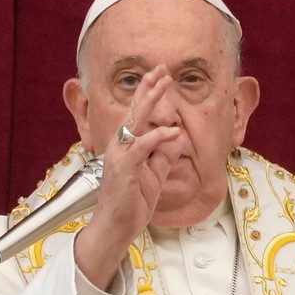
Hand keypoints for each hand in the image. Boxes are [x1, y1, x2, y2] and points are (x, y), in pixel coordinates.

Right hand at [73, 67, 190, 287]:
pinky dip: (156, 137)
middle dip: (148, 87)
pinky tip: (172, 131)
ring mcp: (119, 155)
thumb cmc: (132, 201)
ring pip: (135, 121)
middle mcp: (120, 145)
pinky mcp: (123, 168)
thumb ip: (164, 155)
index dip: (148, 92)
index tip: (161, 75)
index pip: (138, 113)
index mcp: (127, 144)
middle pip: (134, 109)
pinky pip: (141, 147)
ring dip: (150, 101)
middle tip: (161, 68)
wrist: (117, 227)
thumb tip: (177, 136)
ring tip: (164, 84)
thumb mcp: (154, 174)